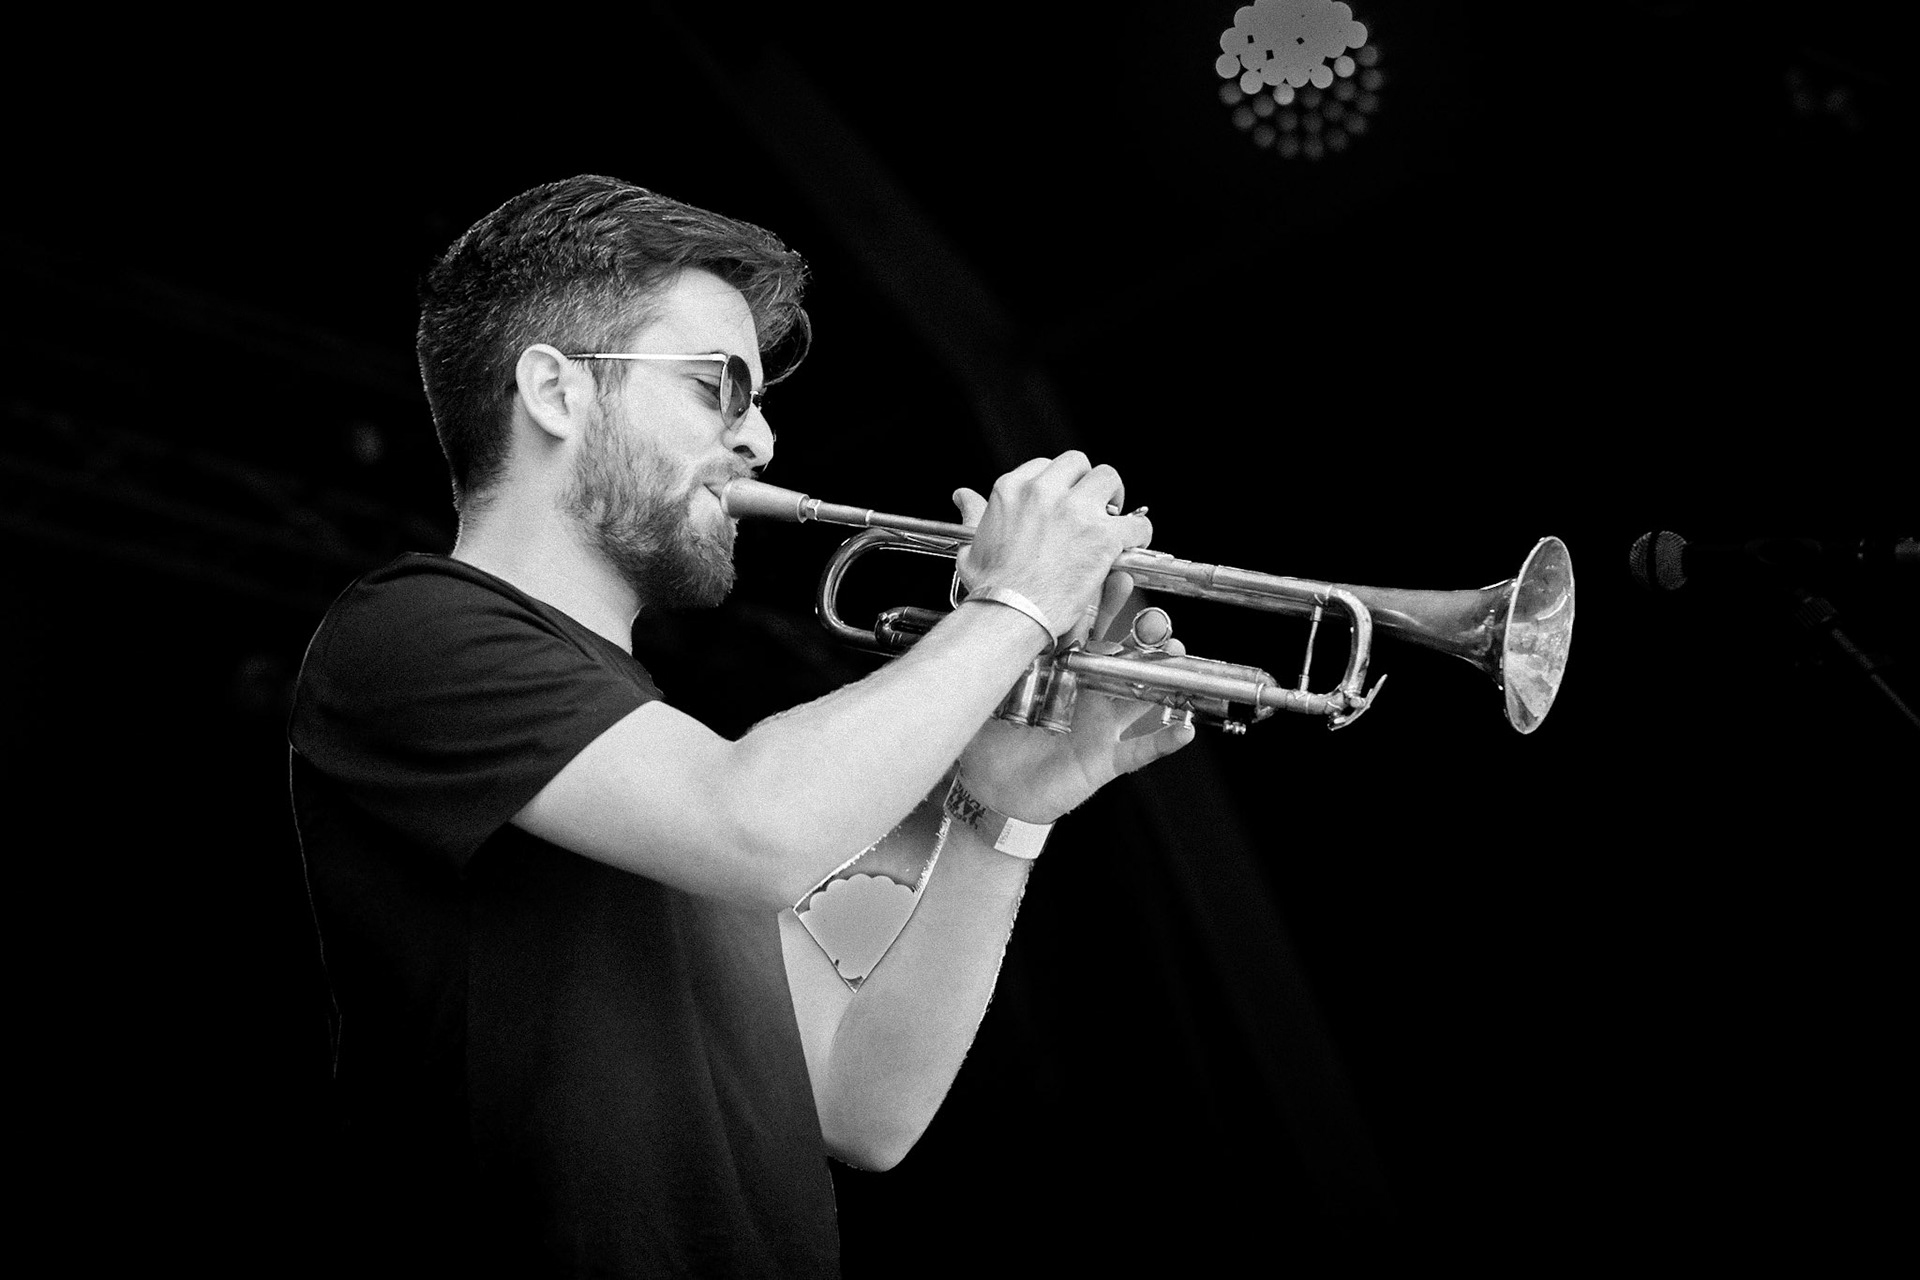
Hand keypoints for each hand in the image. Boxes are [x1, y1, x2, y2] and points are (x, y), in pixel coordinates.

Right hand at [952, 452, 1153, 642]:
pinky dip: (1138, 532)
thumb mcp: (972, 544)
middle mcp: (1042, 491)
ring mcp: (1074, 510)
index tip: (1063, 501)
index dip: (1059, 484)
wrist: (1009, 613)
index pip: (1045, 466)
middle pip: (1078, 464)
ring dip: (1114, 499)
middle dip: (1086, 483)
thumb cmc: (991, 586)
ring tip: (1113, 521)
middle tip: (1091, 506)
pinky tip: (1131, 545)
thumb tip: (962, 497)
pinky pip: (1136, 522)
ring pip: (1109, 480)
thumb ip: (973, 514)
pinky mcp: (1102, 535)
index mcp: (1011, 489)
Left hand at [955, 568, 1196, 824]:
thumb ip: (995, 660)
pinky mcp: (1105, 759)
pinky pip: (1140, 750)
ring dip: (1162, 676)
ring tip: (1176, 655)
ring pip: (1140, 696)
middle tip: (1155, 620)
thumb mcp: (990, 692)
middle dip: (1144, 635)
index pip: (1090, 629)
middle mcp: (1089, 692)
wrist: (992, 785)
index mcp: (1064, 669)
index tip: (1119, 576)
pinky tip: (1184, 729)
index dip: (1107, 603)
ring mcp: (1101, 724)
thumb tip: (980, 622)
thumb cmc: (991, 735)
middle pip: (1126, 657)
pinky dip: (1164, 741)